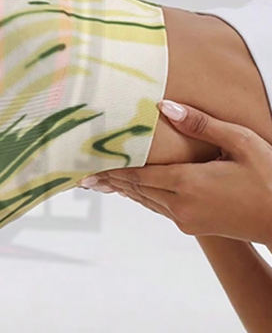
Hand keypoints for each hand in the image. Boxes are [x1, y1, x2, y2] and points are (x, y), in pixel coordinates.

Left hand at [79, 99, 271, 243]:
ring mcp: (185, 218)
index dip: (110, 168)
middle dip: (108, 179)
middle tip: (80, 174)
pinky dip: (140, 196)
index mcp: (189, 183)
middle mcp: (181, 204)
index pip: (137, 173)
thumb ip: (201, 124)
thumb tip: (164, 106)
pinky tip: (130, 189)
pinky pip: (157, 207)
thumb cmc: (270, 178)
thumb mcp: (241, 142)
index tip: (86, 164)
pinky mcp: (192, 225)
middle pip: (135, 188)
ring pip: (144, 199)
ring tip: (96, 181)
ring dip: (121, 188)